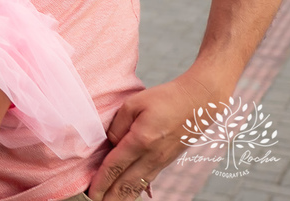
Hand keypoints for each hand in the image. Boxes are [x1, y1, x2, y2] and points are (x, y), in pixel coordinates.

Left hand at [88, 75, 211, 199]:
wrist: (198, 102)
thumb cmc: (165, 98)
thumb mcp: (134, 103)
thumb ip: (118, 125)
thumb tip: (111, 143)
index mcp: (141, 140)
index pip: (115, 166)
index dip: (101, 181)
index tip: (91, 192)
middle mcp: (152, 155)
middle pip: (126, 182)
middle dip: (110, 196)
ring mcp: (161, 161)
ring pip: (138, 185)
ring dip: (123, 196)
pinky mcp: (167, 161)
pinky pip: (148, 180)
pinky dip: (136, 190)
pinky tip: (130, 194)